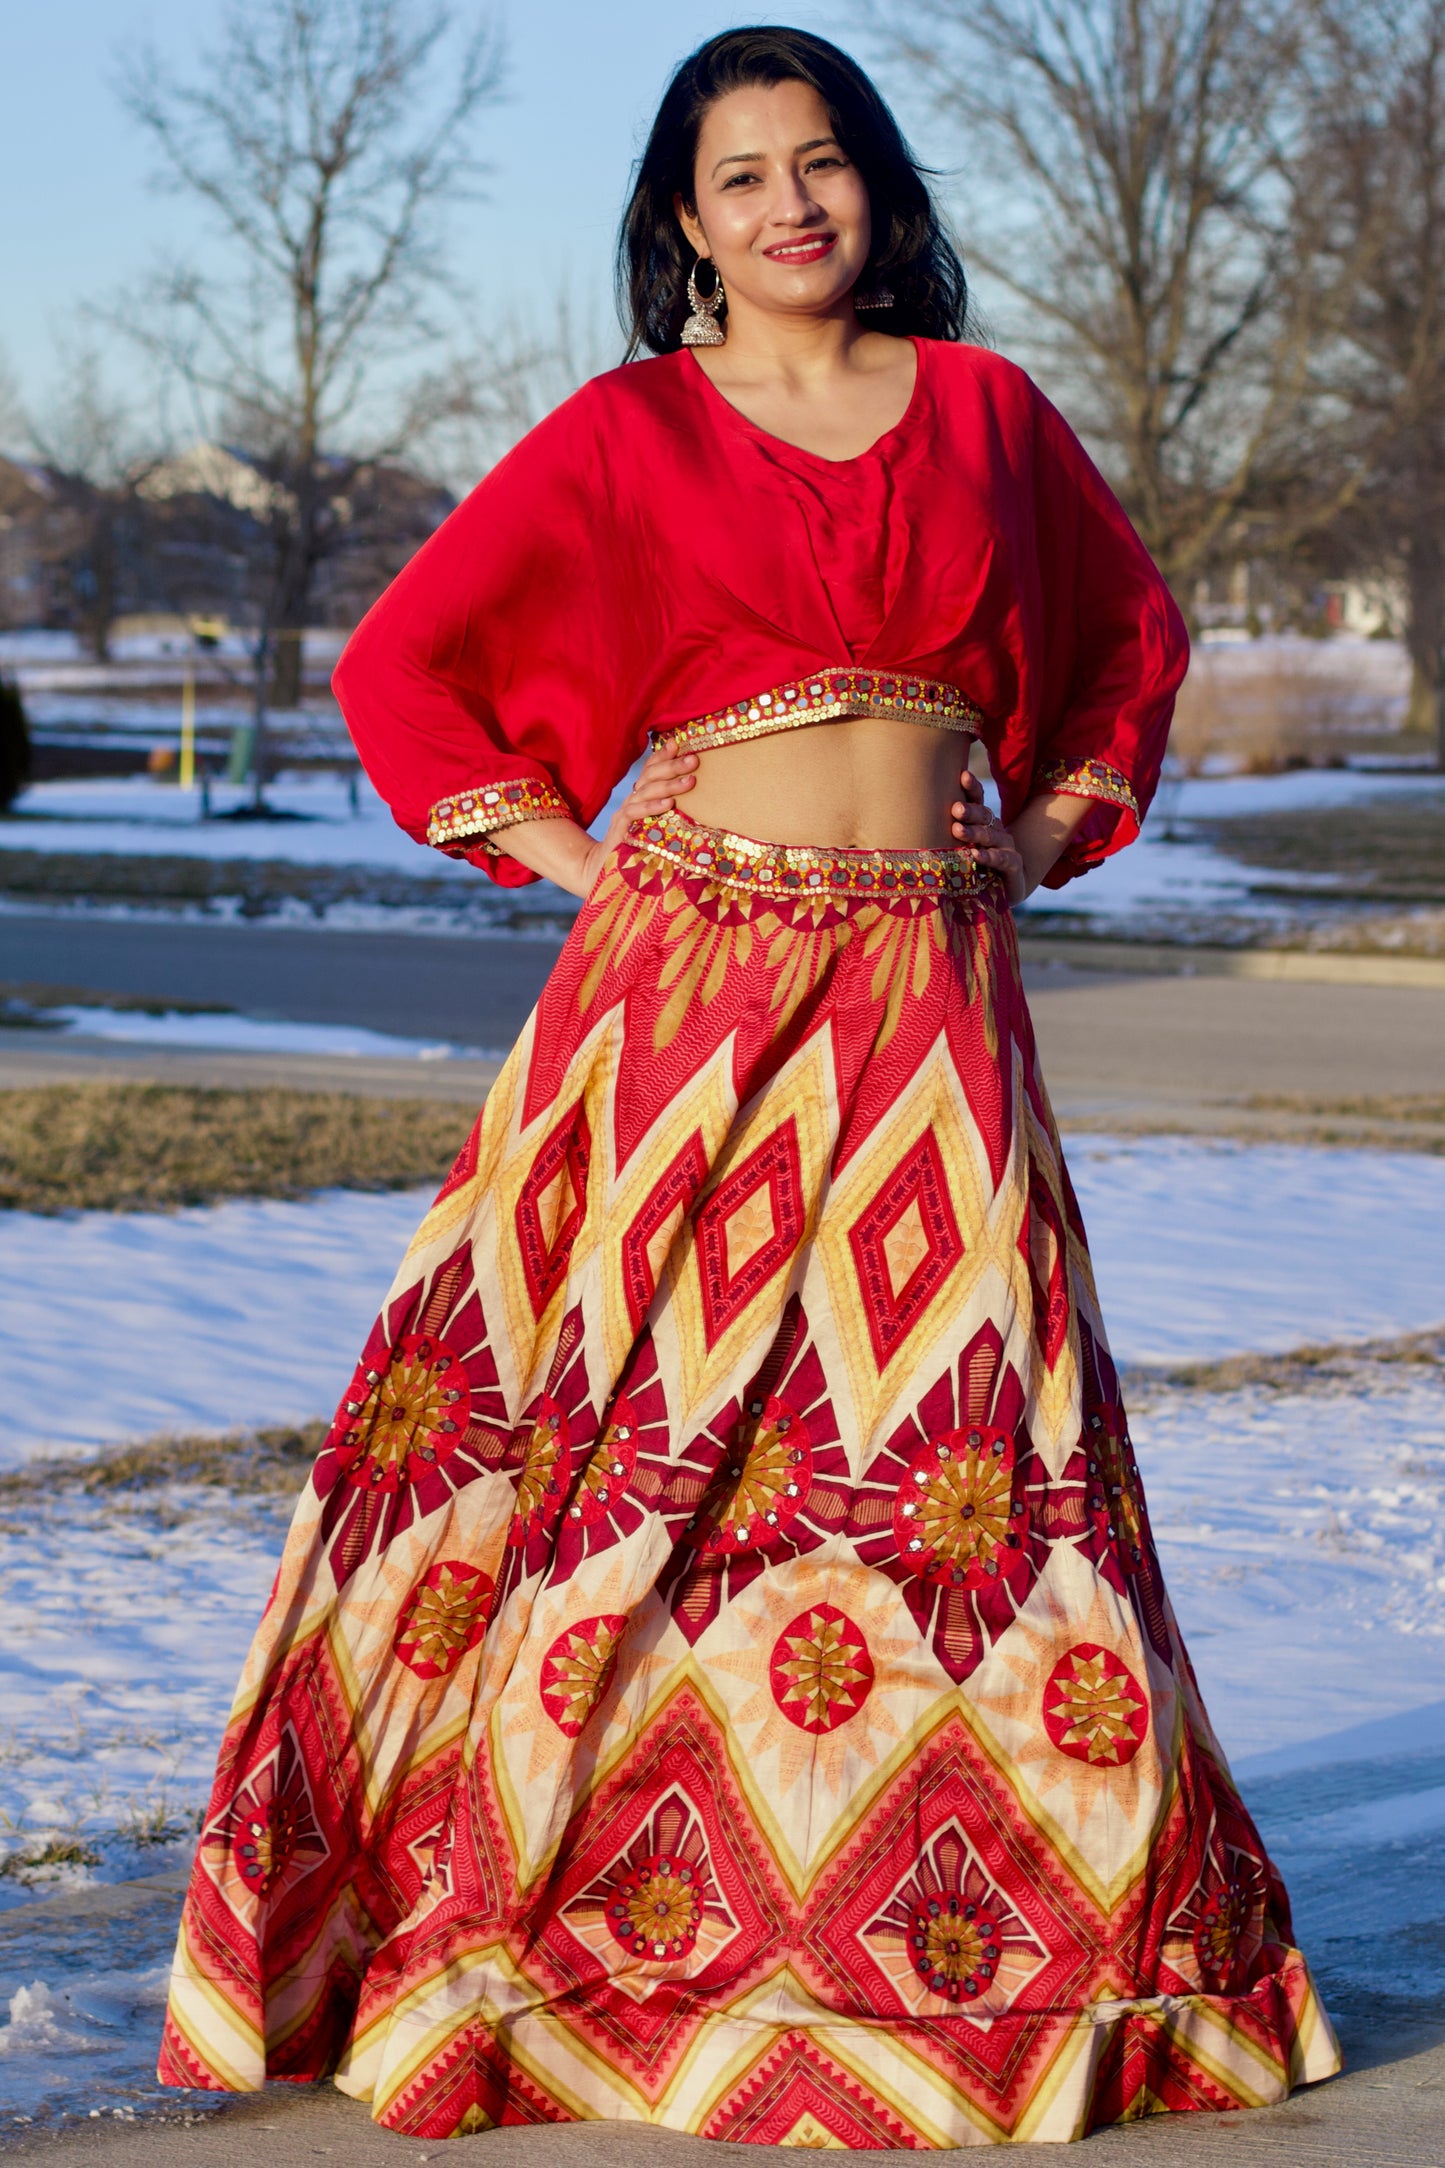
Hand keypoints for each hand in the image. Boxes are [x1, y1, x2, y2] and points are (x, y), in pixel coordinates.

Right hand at [577, 742, 699, 889]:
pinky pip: (636, 814)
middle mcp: (632, 802)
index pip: (649, 771)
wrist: (603, 872)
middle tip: (694, 759)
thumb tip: (698, 804)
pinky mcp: (621, 831)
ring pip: (646, 792)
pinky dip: (652, 807)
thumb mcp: (656, 829)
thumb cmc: (637, 851)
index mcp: (639, 799)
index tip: (679, 744)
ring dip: (669, 784)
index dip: (661, 756)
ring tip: (691, 780)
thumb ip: (669, 813)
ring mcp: (625, 815)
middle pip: (650, 776)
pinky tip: (669, 804)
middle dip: (672, 766)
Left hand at [950, 769, 1026, 904]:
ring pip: (990, 835)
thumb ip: (945, 833)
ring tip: (957, 830)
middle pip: (983, 815)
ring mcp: (1006, 846)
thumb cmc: (975, 864)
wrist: (1008, 886)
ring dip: (974, 832)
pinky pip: (1001, 858)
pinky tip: (976, 855)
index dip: (972, 787)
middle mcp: (995, 829)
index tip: (962, 776)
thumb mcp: (959, 847)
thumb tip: (909, 819)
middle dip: (970, 810)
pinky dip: (989, 856)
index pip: (978, 799)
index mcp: (982, 821)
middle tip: (955, 809)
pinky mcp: (1012, 865)